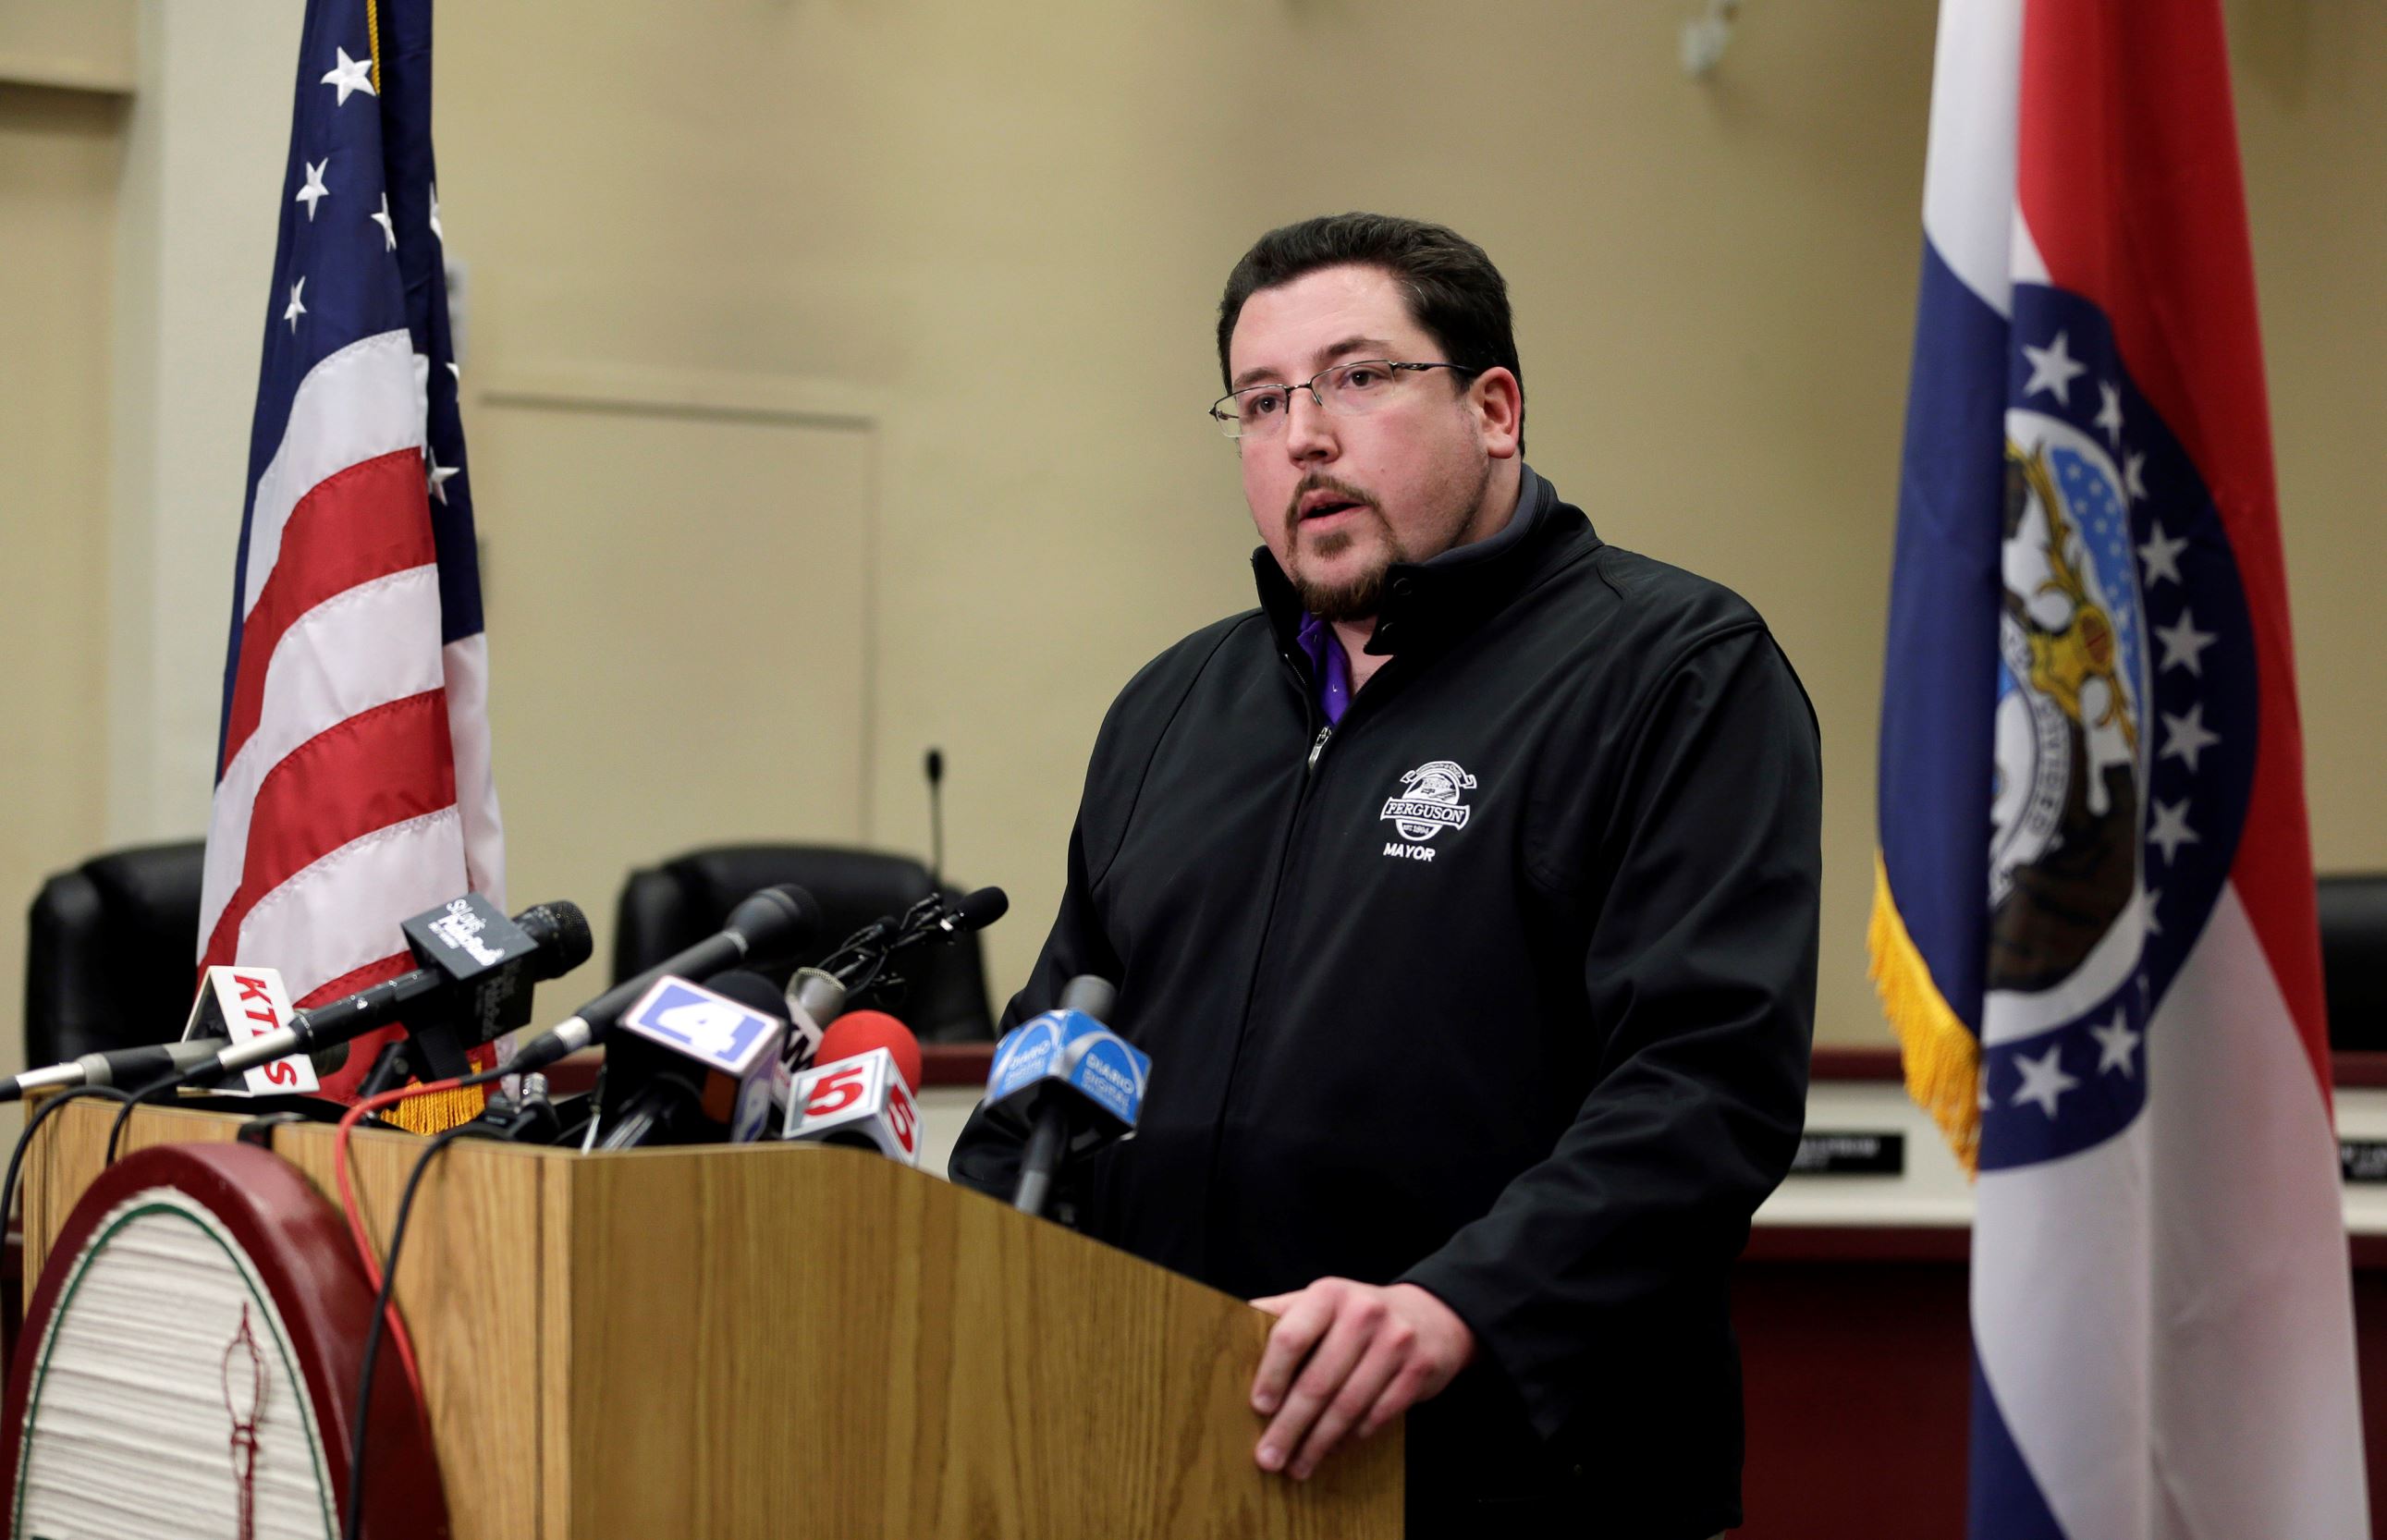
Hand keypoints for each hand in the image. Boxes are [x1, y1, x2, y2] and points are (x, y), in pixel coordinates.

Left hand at [1248, 1278, 1474, 1479]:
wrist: (1432, 1315)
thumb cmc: (1359, 1314)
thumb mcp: (1323, 1302)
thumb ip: (1283, 1314)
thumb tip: (1228, 1325)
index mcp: (1329, 1294)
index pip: (1291, 1336)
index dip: (1271, 1375)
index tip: (1258, 1408)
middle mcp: (1364, 1313)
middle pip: (1318, 1381)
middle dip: (1290, 1426)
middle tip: (1269, 1457)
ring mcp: (1395, 1342)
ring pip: (1348, 1405)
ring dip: (1318, 1443)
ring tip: (1297, 1466)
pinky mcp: (1418, 1370)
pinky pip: (1378, 1415)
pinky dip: (1351, 1438)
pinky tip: (1333, 1450)